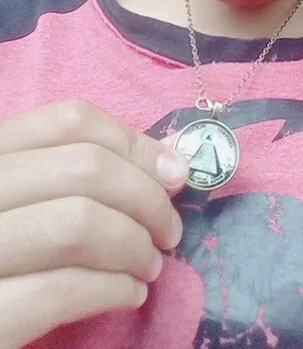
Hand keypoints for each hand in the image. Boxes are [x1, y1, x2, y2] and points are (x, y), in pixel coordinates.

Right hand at [0, 100, 188, 348]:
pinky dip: (113, 289)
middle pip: (85, 167)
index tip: (174, 173)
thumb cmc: (9, 250)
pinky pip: (62, 290)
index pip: (69, 121)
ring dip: (135, 246)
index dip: (134, 143)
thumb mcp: (30, 199)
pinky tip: (130, 294)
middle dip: (147, 199)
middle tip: (169, 230)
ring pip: (79, 224)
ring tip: (150, 265)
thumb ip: (86, 173)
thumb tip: (174, 159)